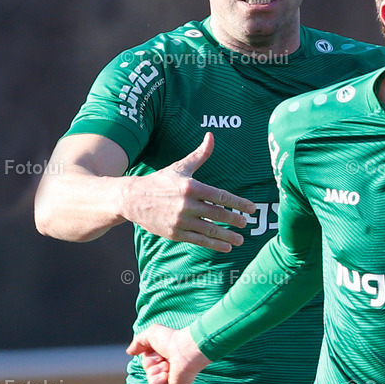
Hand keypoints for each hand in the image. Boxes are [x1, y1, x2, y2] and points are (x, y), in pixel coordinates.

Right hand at [121, 133, 256, 250]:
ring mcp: (180, 220)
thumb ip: (199, 155)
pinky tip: (225, 247)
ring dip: (227, 236)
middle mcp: (186, 204)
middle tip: (246, 223)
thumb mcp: (180, 167)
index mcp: (190, 187)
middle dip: (234, 220)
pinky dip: (213, 244)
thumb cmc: (159, 181)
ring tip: (240, 240)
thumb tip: (211, 136)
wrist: (132, 199)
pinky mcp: (175, 233)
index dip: (238, 203)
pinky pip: (198, 240)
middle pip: (217, 214)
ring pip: (209, 230)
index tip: (251, 208)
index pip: (220, 195)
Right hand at [126, 325, 209, 383]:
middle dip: (151, 363)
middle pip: (148, 369)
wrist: (185, 350)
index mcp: (165, 355)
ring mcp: (172, 377)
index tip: (157, 350)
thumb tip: (130, 352)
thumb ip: (138, 342)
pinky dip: (157, 381)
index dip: (148, 355)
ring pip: (151, 379)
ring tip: (167, 364)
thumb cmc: (172, 339)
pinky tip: (165, 374)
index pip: (147, 360)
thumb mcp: (150, 334)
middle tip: (163, 357)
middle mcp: (169, 366)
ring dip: (155, 371)